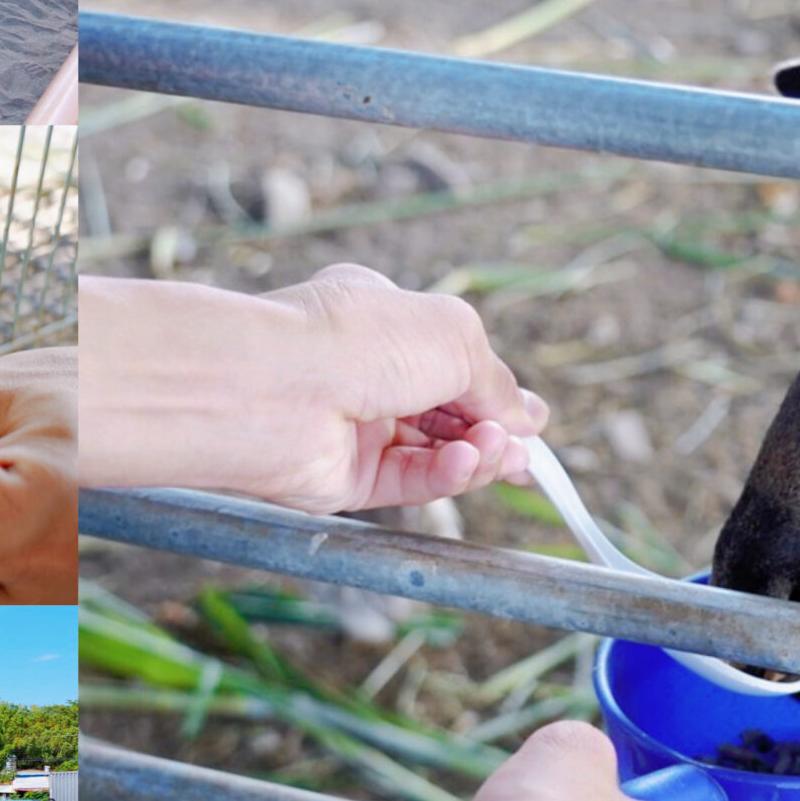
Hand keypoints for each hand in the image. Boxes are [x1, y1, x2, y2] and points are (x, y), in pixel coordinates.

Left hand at [83, 267, 546, 512]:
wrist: (270, 386)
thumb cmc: (356, 338)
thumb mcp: (454, 336)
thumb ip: (496, 381)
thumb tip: (529, 418)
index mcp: (383, 319)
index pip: (450, 360)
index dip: (493, 391)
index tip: (529, 420)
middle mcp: (364, 371)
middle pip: (445, 412)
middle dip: (491, 430)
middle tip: (523, 450)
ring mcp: (353, 426)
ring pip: (431, 452)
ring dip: (475, 456)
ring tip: (502, 456)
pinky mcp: (344, 477)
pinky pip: (407, 482)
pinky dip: (445, 477)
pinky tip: (468, 466)